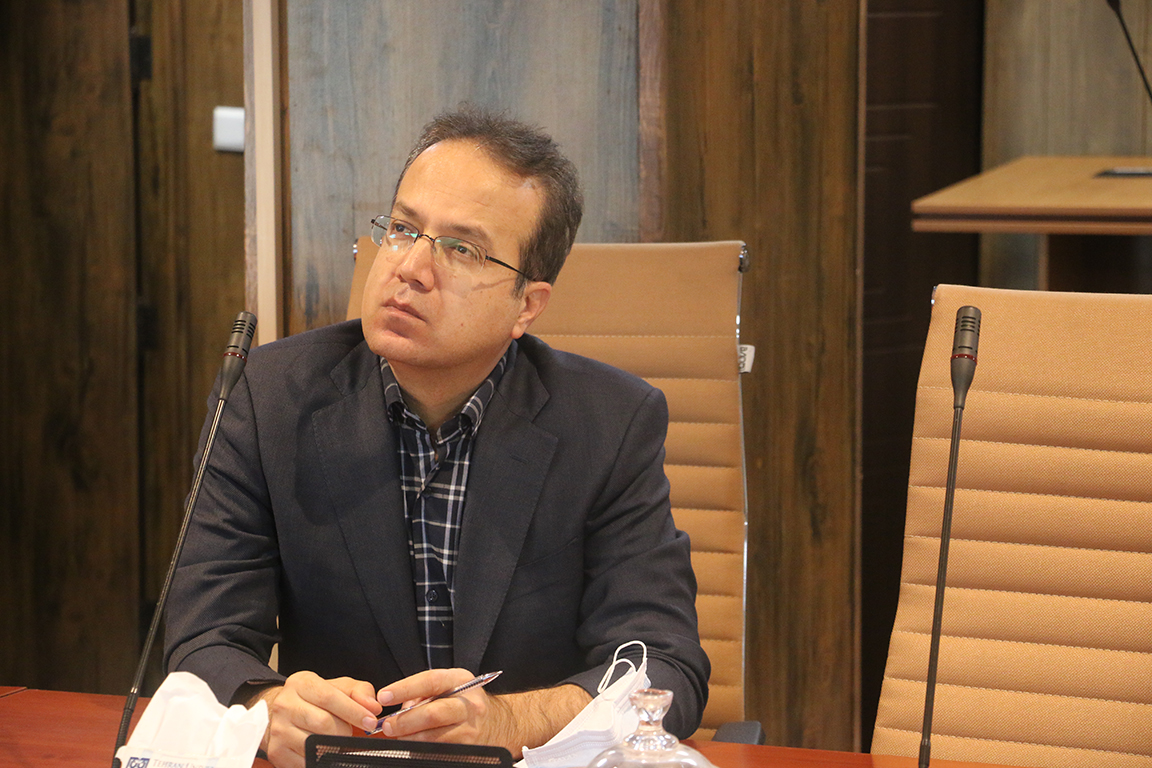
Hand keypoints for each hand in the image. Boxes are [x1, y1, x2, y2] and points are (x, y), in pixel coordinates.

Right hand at [254, 671, 382, 767]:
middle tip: (349, 732)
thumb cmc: (316, 700)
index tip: (370, 721)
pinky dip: (320, 759)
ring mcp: (278, 729)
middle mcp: (285, 704)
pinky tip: (323, 751)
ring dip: (332, 746)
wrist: (283, 715)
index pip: (329, 698)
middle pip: (323, 723)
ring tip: (336, 740)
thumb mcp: (338, 688)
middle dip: (343, 731)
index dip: (353, 711)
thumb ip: (360, 692)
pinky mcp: (276, 751)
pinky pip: (305, 761)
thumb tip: (373, 706)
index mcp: (301, 683)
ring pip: (314, 743)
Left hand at [376, 668, 509, 744]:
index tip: (384, 696)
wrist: (495, 724)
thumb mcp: (448, 686)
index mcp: (460, 681)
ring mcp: (470, 728)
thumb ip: (423, 693)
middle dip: (406, 721)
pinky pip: (440, 751)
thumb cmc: (462, 702)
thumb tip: (396, 708)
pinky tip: (411, 746)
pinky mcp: (469, 749)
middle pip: (434, 713)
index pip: (431, 682)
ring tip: (396, 737)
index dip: (405, 689)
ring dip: (410, 739)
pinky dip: (421, 750)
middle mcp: (469, 704)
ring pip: (435, 737)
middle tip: (387, 726)